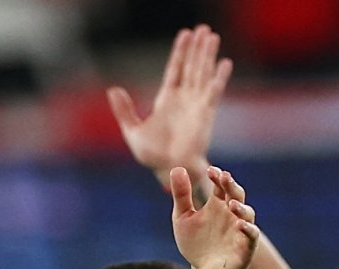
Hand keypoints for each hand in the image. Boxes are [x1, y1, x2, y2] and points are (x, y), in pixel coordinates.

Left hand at [108, 24, 232, 183]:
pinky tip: (225, 63)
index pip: (174, 69)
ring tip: (212, 36)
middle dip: (197, 48)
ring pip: (202, 73)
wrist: (170, 170)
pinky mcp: (206, 113)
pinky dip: (219, 78)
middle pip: (191, 66)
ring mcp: (196, 104)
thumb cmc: (153, 156)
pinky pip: (213, 92)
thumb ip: (124, 110)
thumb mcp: (133, 131)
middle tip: (203, 28)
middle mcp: (183, 98)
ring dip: (208, 55)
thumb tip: (113, 89)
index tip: (185, 34)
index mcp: (166, 99)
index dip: (180, 52)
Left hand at [171, 165, 258, 268]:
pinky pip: (251, 236)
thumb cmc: (196, 243)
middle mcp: (232, 214)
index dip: (218, 177)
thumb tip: (177, 168)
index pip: (221, 185)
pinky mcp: (246, 248)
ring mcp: (240, 230)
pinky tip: (241, 225)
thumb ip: (181, 195)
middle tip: (225, 177)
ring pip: (247, 214)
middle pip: (237, 195)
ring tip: (231, 204)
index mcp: (218, 205)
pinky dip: (248, 230)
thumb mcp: (183, 218)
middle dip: (232, 186)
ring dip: (241, 208)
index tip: (210, 171)